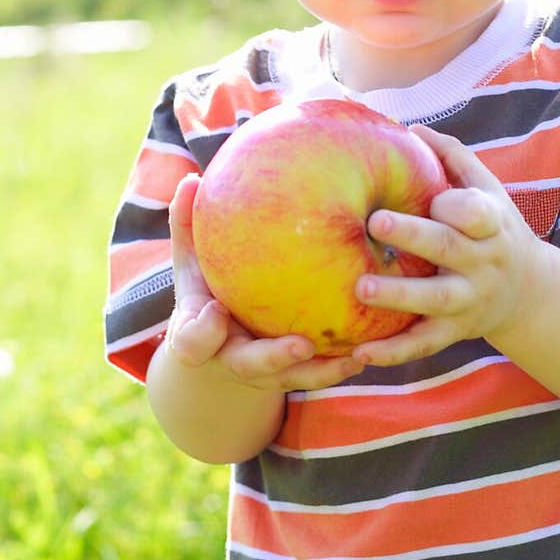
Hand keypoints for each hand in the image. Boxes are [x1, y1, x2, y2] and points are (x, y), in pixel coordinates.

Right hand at [166, 174, 364, 390]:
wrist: (217, 342)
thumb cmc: (206, 286)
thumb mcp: (191, 259)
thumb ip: (187, 224)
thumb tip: (191, 179)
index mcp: (200, 333)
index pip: (192, 341)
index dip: (201, 332)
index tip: (215, 310)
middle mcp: (231, 358)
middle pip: (249, 366)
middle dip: (274, 358)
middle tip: (300, 344)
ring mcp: (263, 373)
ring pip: (292, 379)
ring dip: (323, 371)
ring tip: (354, 355)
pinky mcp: (291, 375)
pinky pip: (319, 374)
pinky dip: (342, 364)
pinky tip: (372, 346)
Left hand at [350, 124, 542, 366]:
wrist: (529, 291)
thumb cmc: (493, 228)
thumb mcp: (487, 190)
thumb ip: (452, 158)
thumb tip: (409, 127)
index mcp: (490, 224)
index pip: (477, 213)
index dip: (455, 205)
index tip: (431, 197)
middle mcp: (482, 262)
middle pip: (448, 249)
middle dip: (413, 236)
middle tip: (374, 223)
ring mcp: (469, 299)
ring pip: (435, 299)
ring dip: (399, 295)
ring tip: (361, 289)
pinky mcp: (455, 331)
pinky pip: (423, 344)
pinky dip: (393, 352)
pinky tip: (360, 353)